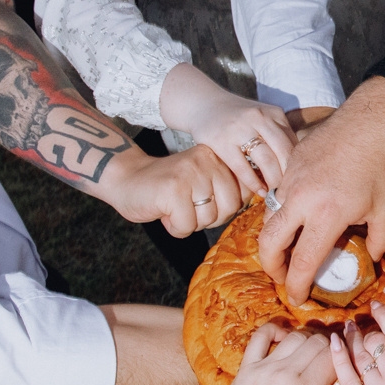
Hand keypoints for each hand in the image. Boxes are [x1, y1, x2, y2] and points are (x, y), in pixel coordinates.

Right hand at [110, 145, 241, 236]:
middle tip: (187, 209)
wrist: (125, 179)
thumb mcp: (202, 180)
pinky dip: (175, 228)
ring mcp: (189, 173)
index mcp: (216, 156)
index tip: (204, 202)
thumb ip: (227, 187)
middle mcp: (206, 160)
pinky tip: (164, 212)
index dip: (224, 207)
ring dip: (190, 223)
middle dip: (209, 218)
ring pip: (209, 218)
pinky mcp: (173, 189)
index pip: (243, 192)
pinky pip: (187, 226)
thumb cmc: (166, 187)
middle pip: (230, 207)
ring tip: (174, 208)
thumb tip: (259, 198)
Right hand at [158, 64, 295, 197]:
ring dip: (273, 181)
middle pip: (284, 152)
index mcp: (274, 113)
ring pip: (266, 160)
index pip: (293, 143)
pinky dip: (253, 183)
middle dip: (289, 175)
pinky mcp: (221, 140)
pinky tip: (259, 191)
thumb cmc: (238, 118)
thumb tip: (297, 166)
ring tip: (276, 194)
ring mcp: (239, 128)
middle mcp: (259, 117)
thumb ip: (278, 135)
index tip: (299, 181)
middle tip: (290, 192)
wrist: (203, 104)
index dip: (298, 165)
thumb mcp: (262, 118)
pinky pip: (243, 167)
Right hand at [258, 79, 384, 303]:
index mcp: (326, 216)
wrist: (368, 123)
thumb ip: (379, 243)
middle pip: (269, 245)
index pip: (302, 263)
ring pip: (268, 220)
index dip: (297, 286)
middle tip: (283, 276)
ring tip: (289, 249)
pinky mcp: (288, 166)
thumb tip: (369, 259)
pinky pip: (276, 197)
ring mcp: (289, 181)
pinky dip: (281, 213)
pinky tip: (298, 216)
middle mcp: (300, 201)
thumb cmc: (382, 169)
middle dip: (272, 268)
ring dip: (274, 240)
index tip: (298, 298)